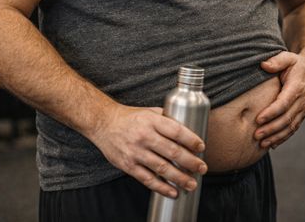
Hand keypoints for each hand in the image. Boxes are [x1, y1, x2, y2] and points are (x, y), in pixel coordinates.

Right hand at [89, 105, 207, 197]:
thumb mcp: (148, 112)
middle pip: (172, 151)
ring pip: (162, 168)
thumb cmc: (129, 117)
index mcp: (152, 121)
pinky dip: (162, 187)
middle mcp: (144, 136)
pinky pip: (148, 179)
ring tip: (192, 184)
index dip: (191, 140)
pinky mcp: (128, 165)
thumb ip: (166, 119)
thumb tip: (188, 129)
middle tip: (202, 168)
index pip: (176, 131)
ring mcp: (135, 152)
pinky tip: (173, 192)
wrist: (102, 123)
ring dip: (180, 178)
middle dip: (191, 162)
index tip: (202, 147)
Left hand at [254, 51, 304, 149]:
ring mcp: (303, 109)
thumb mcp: (288, 57)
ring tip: (262, 143)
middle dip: (271, 128)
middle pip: (286, 118)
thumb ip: (276, 61)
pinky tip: (272, 144)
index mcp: (297, 87)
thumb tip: (263, 65)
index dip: (271, 112)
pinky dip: (283, 138)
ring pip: (290, 127)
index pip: (284, 103)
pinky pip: (293, 129)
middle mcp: (302, 101)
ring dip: (276, 136)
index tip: (258, 119)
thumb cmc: (297, 64)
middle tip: (256, 135)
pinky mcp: (302, 114)